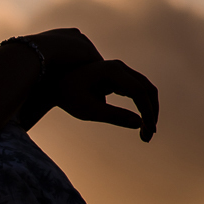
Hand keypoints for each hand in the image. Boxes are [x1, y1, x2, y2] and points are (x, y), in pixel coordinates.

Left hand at [13, 28, 158, 140]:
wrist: (53, 85)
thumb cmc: (67, 96)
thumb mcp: (88, 110)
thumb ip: (113, 116)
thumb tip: (139, 124)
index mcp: (112, 71)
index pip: (139, 91)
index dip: (146, 111)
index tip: (147, 131)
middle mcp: (119, 67)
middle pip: (147, 88)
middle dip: (151, 112)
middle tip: (148, 135)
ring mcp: (120, 71)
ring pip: (145, 90)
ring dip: (149, 110)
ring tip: (146, 133)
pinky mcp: (117, 78)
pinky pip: (137, 91)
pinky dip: (141, 107)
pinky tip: (140, 124)